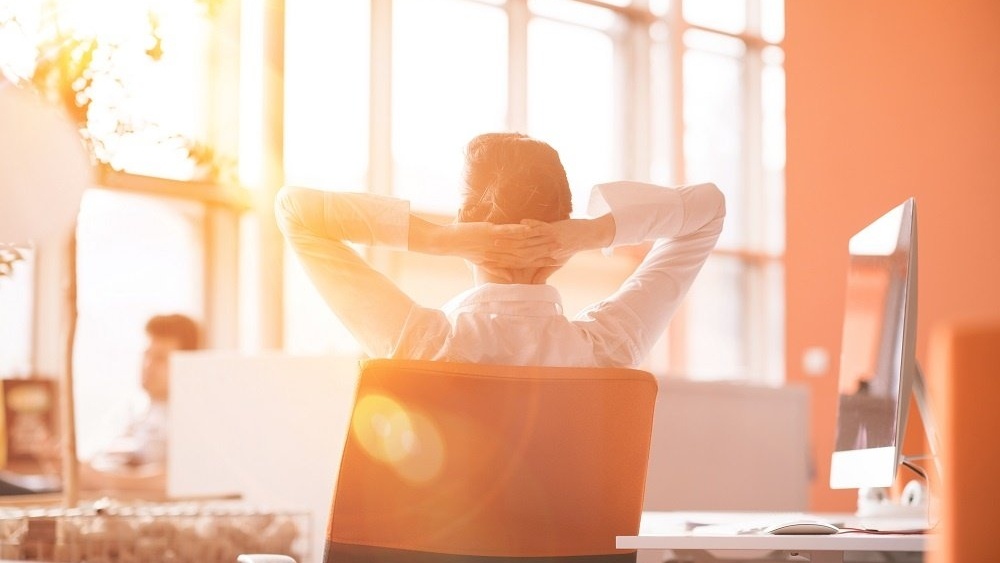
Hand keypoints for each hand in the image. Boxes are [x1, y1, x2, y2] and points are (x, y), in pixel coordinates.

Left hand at [436, 221, 559, 269]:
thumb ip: (498, 269)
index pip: (523, 262)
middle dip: (542, 249)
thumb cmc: (466, 250)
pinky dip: (518, 229)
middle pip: (525, 252)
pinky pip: (507, 231)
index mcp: (499, 260)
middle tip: (558, 246)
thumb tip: (510, 280)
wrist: (449, 243)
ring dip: (535, 239)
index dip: (539, 260)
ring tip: (550, 235)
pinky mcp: (489, 232)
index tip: (554, 259)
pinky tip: (528, 226)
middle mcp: (499, 254)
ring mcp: (495, 243)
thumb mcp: (483, 261)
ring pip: (519, 242)